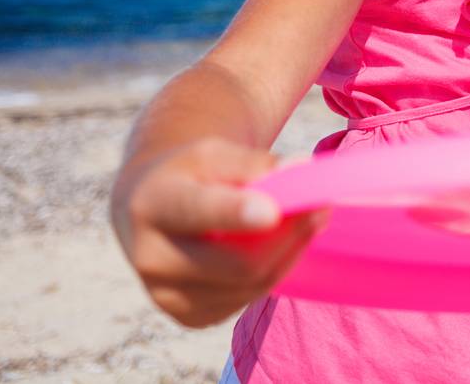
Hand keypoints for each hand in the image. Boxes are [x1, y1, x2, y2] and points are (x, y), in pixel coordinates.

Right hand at [110, 136, 330, 328]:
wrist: (147, 210)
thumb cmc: (191, 175)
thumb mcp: (213, 154)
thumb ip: (255, 163)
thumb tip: (300, 171)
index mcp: (152, 203)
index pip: (196, 211)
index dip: (234, 213)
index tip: (272, 212)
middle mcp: (149, 256)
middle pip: (238, 261)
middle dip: (288, 236)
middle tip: (323, 207)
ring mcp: (164, 294)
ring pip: (250, 285)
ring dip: (289, 253)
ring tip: (309, 220)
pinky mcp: (185, 316)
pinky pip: (246, 300)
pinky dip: (272, 272)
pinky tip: (277, 247)